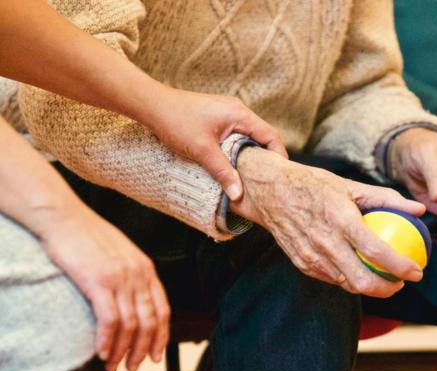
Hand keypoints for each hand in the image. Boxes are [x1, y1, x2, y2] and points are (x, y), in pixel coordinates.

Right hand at [34, 202, 169, 370]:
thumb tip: (132, 300)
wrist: (65, 218)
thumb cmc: (88, 236)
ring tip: (114, 365)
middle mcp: (138, 274)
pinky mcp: (99, 281)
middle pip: (149, 321)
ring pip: (131, 324)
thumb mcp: (121, 254)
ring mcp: (120, 278)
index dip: (161, 336)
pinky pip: (110, 319)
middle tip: (133, 366)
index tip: (155, 354)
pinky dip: (108, 340)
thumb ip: (131, 275)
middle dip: (143, 349)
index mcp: (146, 268)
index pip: (163, 309)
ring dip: (123, 350)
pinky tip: (102, 352)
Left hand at [147, 88, 287, 200]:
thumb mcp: (202, 150)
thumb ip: (223, 172)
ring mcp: (227, 113)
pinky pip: (236, 136)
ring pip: (248, 137)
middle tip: (268, 180)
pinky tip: (233, 165)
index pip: (270, 136)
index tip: (280, 176)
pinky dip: (238, 150)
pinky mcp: (217, 118)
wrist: (151, 105)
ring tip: (252, 177)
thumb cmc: (176, 121)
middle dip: (266, 158)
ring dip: (250, 155)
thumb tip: (238, 194)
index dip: (279, 156)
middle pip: (262, 137)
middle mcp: (237, 111)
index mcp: (240, 114)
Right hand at [230, 147, 425, 297]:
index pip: (376, 251)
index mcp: (340, 219)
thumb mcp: (350, 185)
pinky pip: (331, 278)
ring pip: (347, 284)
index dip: (401, 266)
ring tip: (384, 278)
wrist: (270, 192)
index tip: (417, 271)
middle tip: (401, 282)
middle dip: (388, 289)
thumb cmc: (313, 185)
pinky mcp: (302, 264)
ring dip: (369, 286)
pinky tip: (359, 270)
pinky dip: (348, 278)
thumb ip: (387, 198)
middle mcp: (325, 242)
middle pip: (362, 281)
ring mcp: (311, 257)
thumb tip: (419, 209)